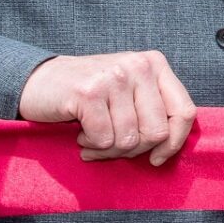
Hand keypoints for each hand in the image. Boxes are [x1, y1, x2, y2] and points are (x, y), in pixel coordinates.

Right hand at [18, 51, 196, 165]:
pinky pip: (105, 140)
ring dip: (108, 150)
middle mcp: (138, 66)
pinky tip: (81, 134)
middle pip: (157, 131)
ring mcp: (114, 76)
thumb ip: (154, 110)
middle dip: (134, 149)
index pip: (185, 111)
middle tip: (111, 146)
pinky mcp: (89, 92)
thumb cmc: (89, 94)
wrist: (38, 82)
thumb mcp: (129, 93)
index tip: (157, 158)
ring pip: (129, 139)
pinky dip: (92, 146)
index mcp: (154, 64)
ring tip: (92, 139)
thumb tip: (170, 147)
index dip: (175, 142)